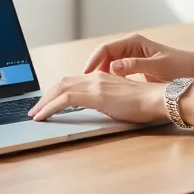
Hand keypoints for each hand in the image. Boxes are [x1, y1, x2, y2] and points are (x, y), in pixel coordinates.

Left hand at [27, 72, 166, 122]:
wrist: (158, 99)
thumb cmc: (145, 104)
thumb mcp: (120, 101)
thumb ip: (106, 102)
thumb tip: (98, 109)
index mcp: (102, 78)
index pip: (72, 81)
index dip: (56, 92)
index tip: (47, 103)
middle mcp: (96, 77)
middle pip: (62, 83)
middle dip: (46, 96)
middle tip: (35, 109)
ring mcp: (95, 84)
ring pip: (60, 88)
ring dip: (44, 102)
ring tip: (35, 114)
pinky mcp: (95, 94)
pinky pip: (65, 99)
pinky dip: (50, 107)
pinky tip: (42, 116)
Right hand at [82, 33, 193, 82]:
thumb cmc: (179, 67)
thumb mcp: (157, 66)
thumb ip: (135, 66)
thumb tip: (113, 67)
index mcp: (134, 42)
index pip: (105, 49)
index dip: (93, 61)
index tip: (86, 75)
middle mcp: (130, 46)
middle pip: (103, 56)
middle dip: (93, 69)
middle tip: (85, 85)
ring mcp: (132, 56)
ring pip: (108, 64)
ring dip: (100, 75)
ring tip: (93, 89)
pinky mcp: (135, 66)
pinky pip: (116, 71)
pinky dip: (109, 79)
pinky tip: (107, 90)